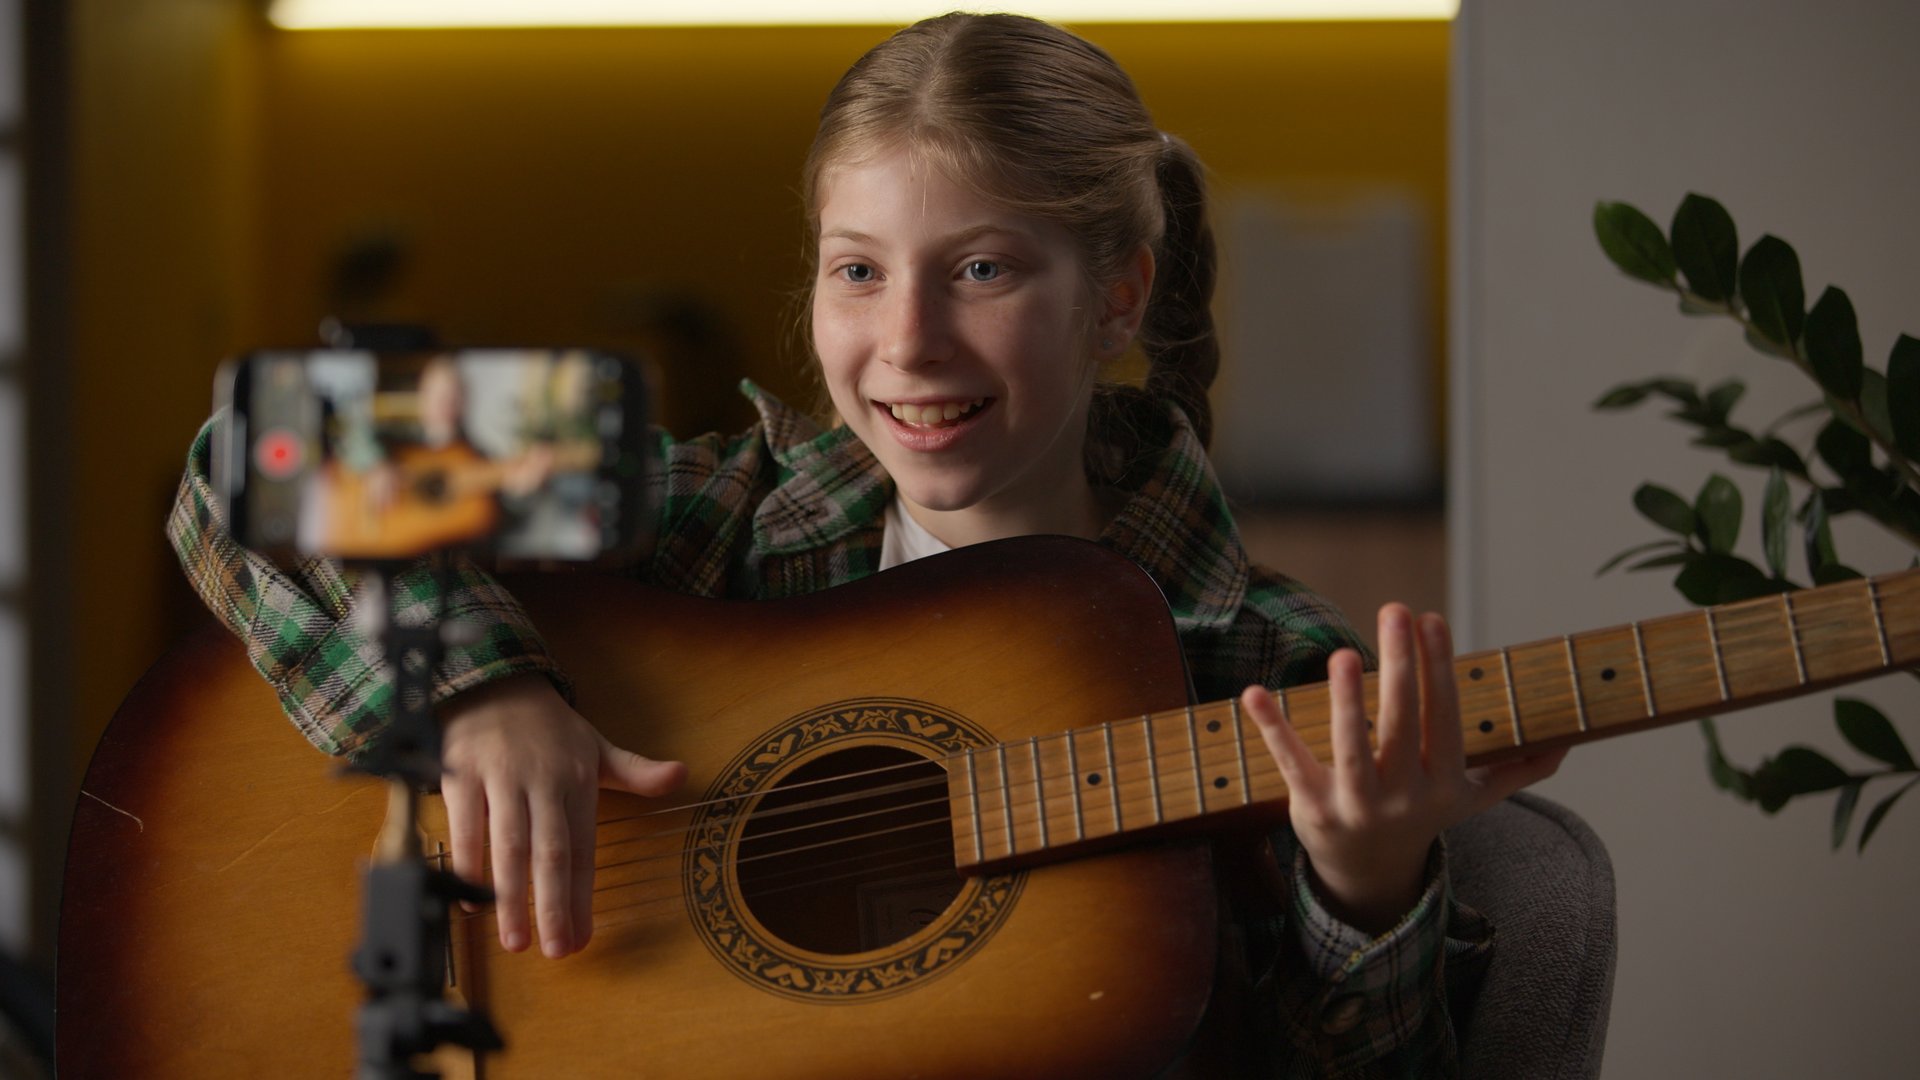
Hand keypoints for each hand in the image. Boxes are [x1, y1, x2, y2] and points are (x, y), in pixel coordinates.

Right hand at [439, 673, 686, 956]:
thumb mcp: (597, 746)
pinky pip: (464, 824)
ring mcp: (502, 777)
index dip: (584, 895)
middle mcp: (544, 781)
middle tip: (557, 950)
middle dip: (554, 904)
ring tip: (516, 940)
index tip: (582, 937)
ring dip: (511, 895)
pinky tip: (471, 899)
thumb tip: (681, 775)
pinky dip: (467, 862)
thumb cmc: (549, 729)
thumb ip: (635, 771)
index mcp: (579, 780)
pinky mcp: (463, 774)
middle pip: (550, 850)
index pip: (583, 847)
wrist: (493, 682)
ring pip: (509, 843)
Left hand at [1243, 605, 1567, 933]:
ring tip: (1340, 653)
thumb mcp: (1473, 800)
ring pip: (1352, 747)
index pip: (1445, 718)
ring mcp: (1356, 804)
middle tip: (1396, 610)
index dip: (1439, 669)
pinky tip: (1255, 693)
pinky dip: (1273, 728)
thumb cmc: (1421, 819)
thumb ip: (1517, 771)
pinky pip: (1292, 764)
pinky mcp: (1311, 809)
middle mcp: (1403, 796)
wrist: (1369, 877)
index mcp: (1444, 783)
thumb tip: (1568, 744)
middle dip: (1401, 666)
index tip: (1432, 620)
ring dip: (1345, 701)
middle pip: (1403, 724)